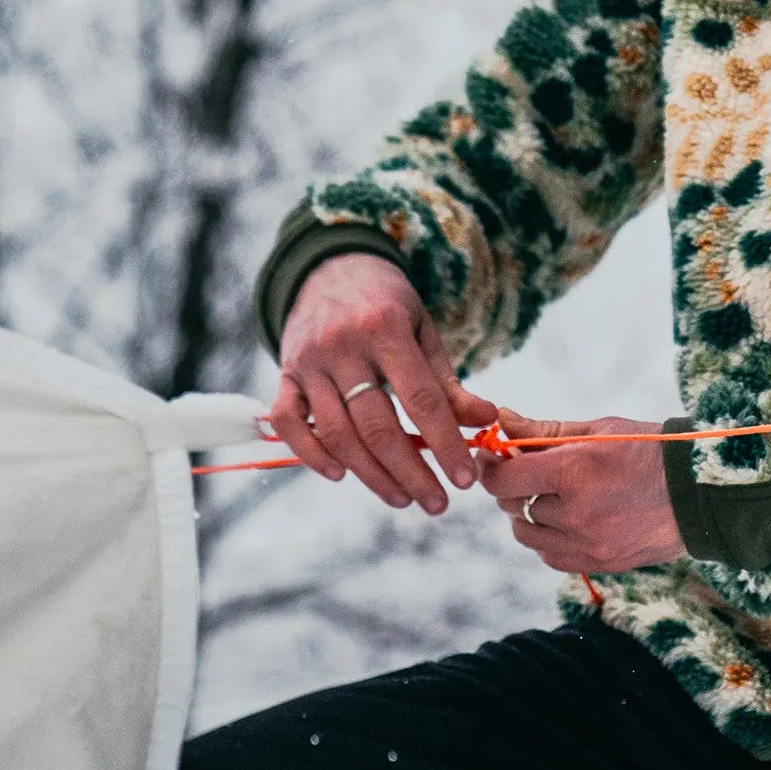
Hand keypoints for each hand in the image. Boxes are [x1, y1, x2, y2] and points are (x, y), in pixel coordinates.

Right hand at [270, 253, 495, 514]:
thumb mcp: (424, 330)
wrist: (332, 266)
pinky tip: (341, 475)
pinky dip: (311, 455)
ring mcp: (308, 361)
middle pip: (377, 426)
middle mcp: (343, 345)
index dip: (444, 444)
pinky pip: (289, 424)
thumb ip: (447, 381)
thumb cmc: (387, 304)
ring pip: (337, 433)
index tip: (465, 479)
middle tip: (436, 503)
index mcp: (386, 328)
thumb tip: (486, 421)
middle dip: (411, 472)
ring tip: (401, 498)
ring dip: (371, 475)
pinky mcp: (284, 374)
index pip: (420, 399)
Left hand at [479, 405, 685, 574]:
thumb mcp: (599, 429)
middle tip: (526, 470)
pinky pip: (551, 556)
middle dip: (511, 485)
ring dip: (526, 514)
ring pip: (527, 535)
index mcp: (574, 471)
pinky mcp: (599, 564)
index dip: (490, 467)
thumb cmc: (651, 450)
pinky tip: (565, 520)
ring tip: (548, 496)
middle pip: (512, 505)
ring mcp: (587, 544)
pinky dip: (548, 539)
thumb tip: (502, 421)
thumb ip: (544, 430)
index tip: (493, 457)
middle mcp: (576, 512)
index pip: (504, 478)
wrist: (700, 493)